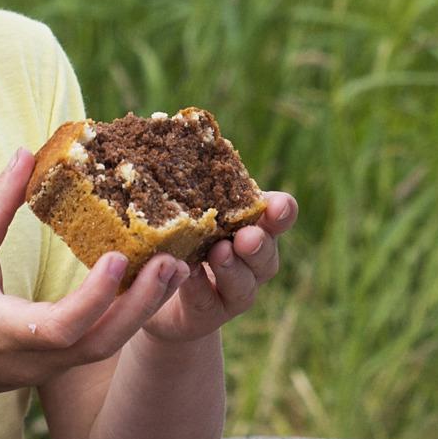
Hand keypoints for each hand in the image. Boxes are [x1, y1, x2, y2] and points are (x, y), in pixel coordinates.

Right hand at [0, 147, 189, 405]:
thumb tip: (24, 155)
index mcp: (10, 333)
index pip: (63, 326)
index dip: (94, 296)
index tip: (119, 257)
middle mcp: (40, 357)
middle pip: (103, 343)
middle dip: (142, 305)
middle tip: (172, 261)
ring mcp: (55, 366)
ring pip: (111, 345)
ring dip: (145, 308)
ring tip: (175, 267)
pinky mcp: (63, 362)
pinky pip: (104, 340)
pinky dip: (131, 313)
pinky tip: (153, 282)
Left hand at [140, 191, 295, 345]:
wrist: (156, 297)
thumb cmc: (176, 238)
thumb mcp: (185, 209)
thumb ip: (190, 183)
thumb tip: (169, 124)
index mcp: (251, 226)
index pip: (277, 217)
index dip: (281, 212)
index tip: (277, 204)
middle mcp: (250, 262)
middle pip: (267, 254)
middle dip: (259, 243)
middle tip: (245, 235)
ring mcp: (233, 292)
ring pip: (245, 283)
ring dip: (233, 267)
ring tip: (218, 252)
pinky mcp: (208, 314)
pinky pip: (208, 302)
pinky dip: (201, 288)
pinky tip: (189, 274)